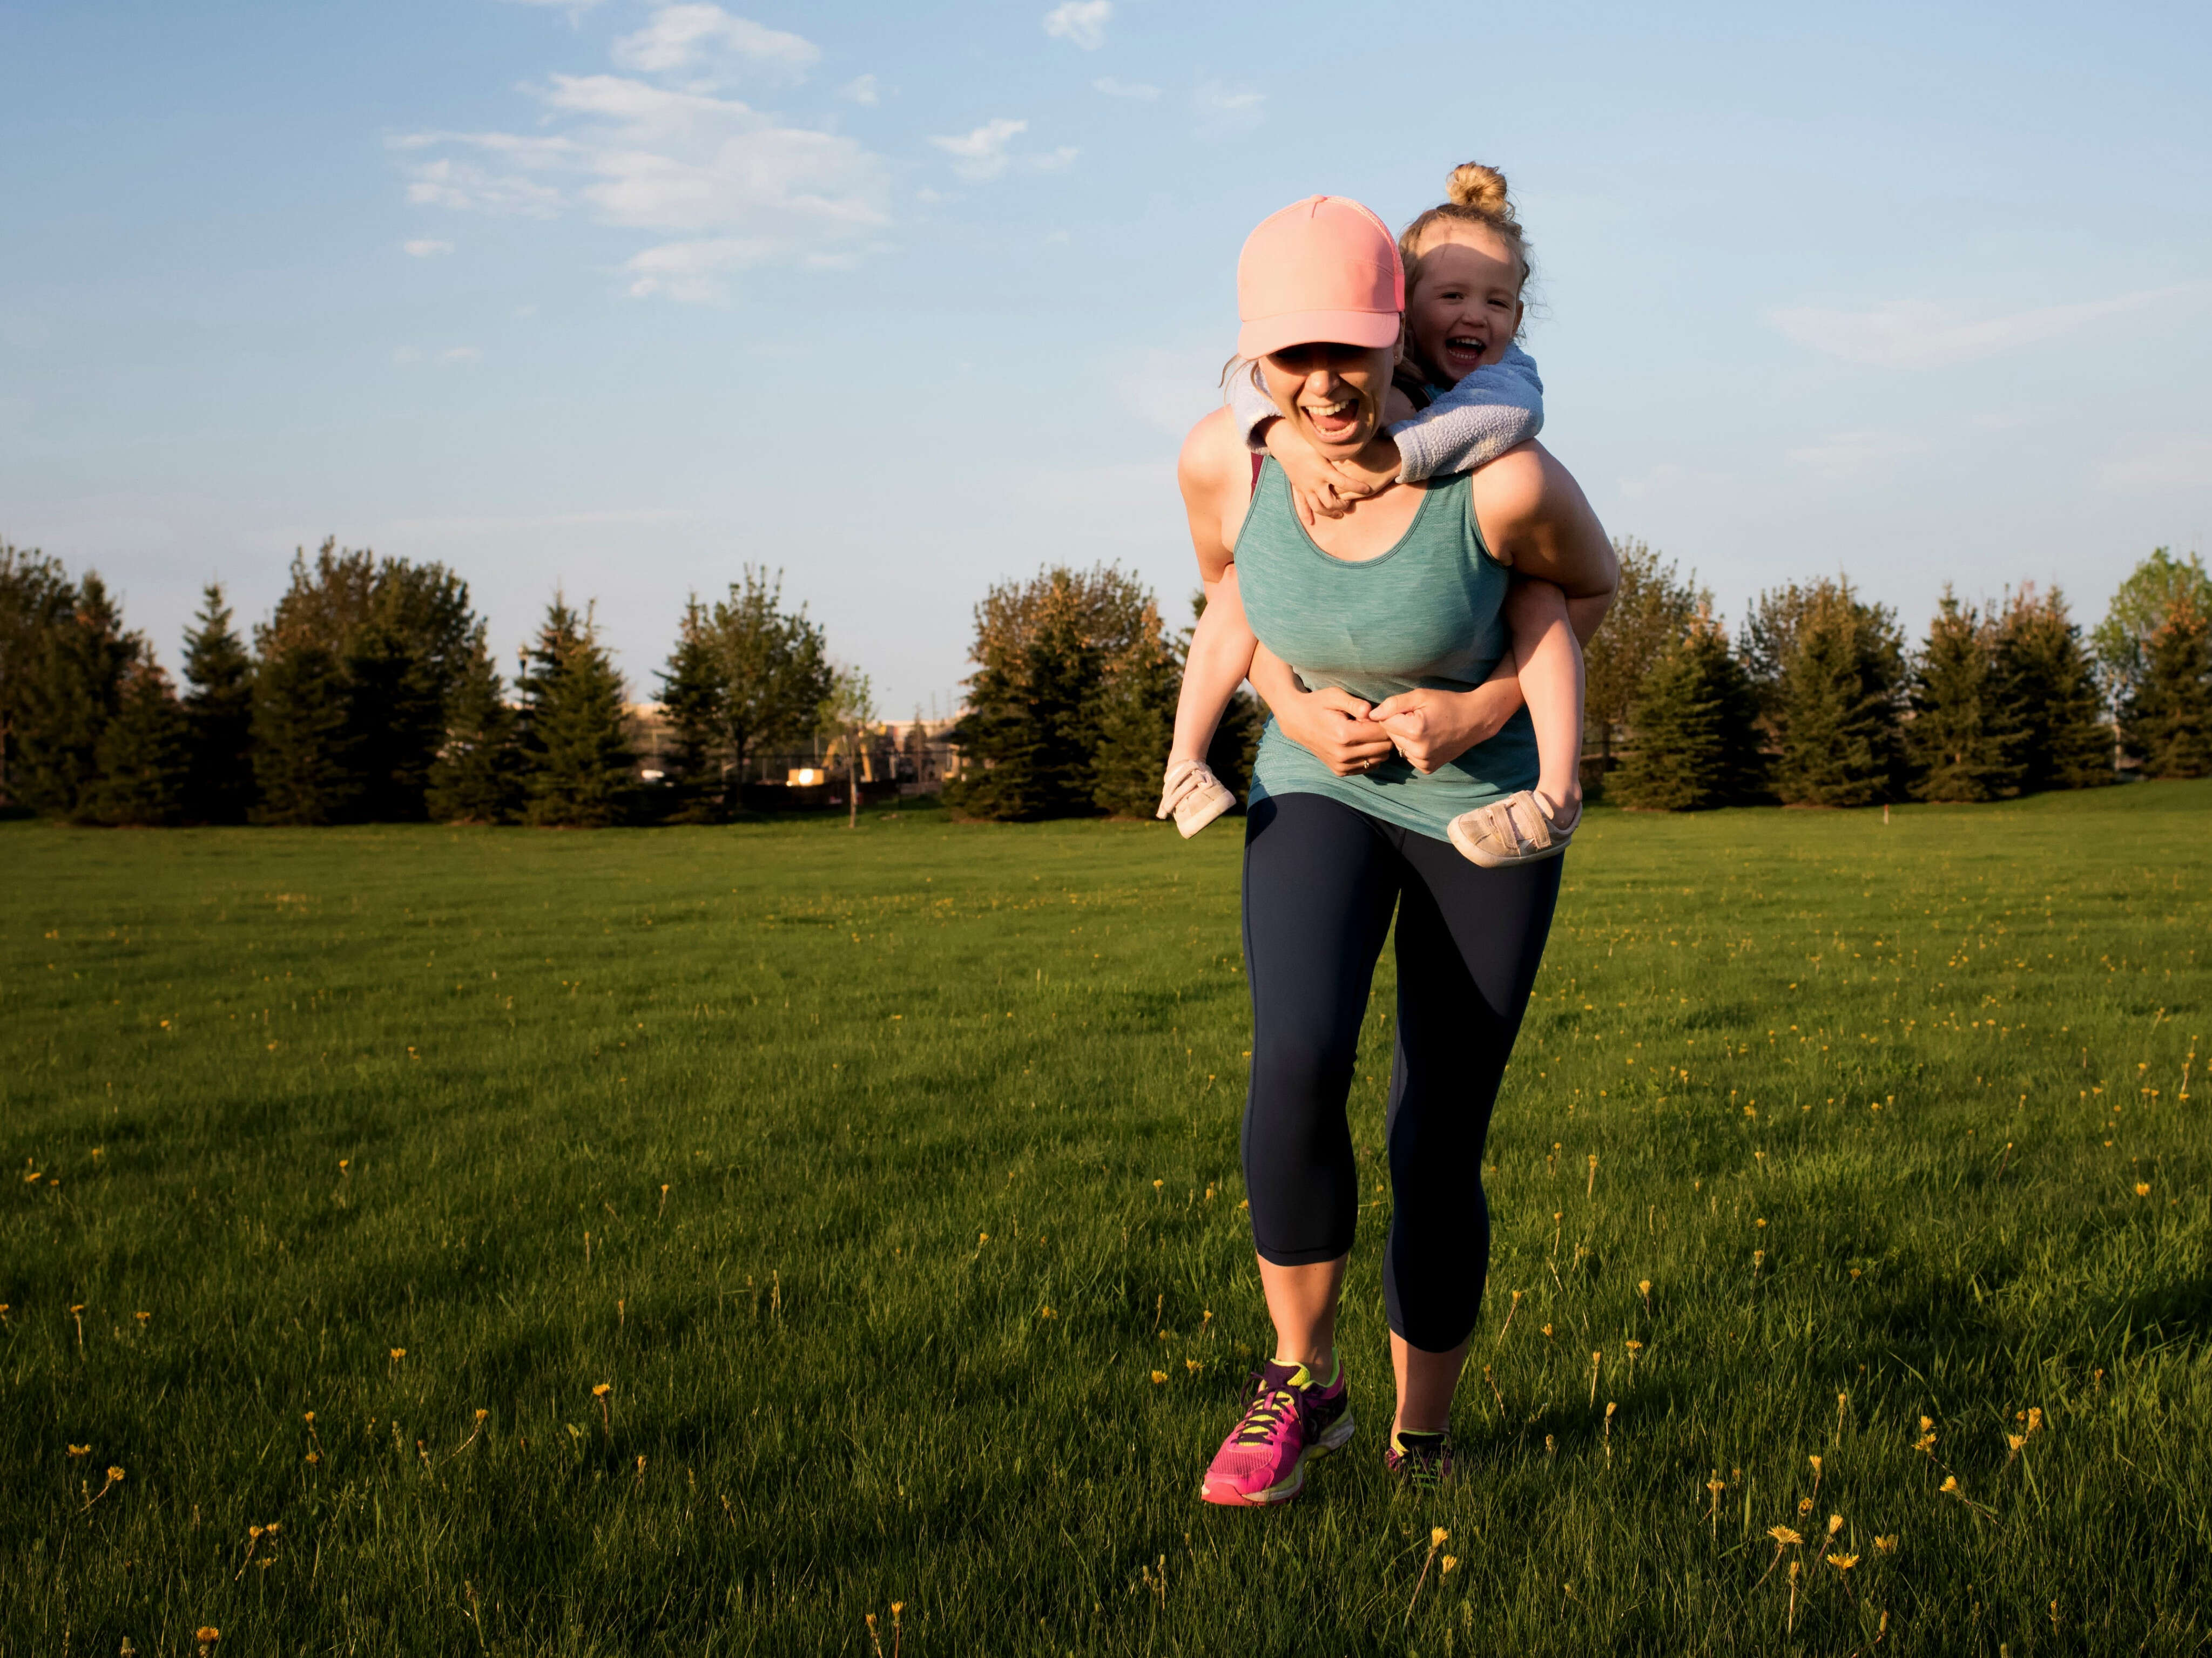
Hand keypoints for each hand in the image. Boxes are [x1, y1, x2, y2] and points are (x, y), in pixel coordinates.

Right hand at [1269, 685, 1398, 777]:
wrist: (1296, 721)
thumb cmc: (1317, 704)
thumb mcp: (1335, 695)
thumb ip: (1355, 703)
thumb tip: (1371, 711)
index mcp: (1344, 734)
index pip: (1382, 733)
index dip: (1384, 722)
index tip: (1378, 715)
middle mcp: (1343, 754)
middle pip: (1384, 748)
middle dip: (1385, 735)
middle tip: (1375, 724)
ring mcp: (1341, 765)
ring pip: (1379, 759)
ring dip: (1379, 746)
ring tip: (1368, 733)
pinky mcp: (1340, 771)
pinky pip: (1368, 767)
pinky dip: (1370, 756)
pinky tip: (1361, 744)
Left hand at [1368, 682, 1517, 773]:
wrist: (1475, 720)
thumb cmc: (1447, 703)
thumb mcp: (1421, 696)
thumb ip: (1393, 704)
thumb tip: (1371, 715)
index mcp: (1415, 731)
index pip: (1385, 722)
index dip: (1394, 712)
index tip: (1410, 709)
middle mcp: (1418, 751)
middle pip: (1390, 735)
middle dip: (1398, 725)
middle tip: (1418, 717)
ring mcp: (1423, 762)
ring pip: (1398, 747)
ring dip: (1405, 737)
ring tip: (1424, 728)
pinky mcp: (1427, 768)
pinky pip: (1408, 756)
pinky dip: (1413, 747)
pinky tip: (1427, 739)